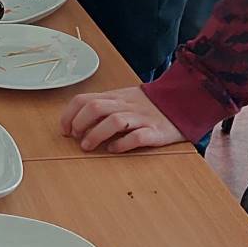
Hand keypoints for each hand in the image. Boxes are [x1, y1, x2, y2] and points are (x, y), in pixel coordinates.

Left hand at [60, 87, 185, 152]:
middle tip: (75, 138)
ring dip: (96, 134)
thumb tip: (75, 124)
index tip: (64, 130)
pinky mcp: (156, 132)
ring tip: (88, 146)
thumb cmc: (148, 105)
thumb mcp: (123, 99)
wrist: (183, 102)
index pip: (84, 99)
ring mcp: (141, 118)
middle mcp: (126, 105)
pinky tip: (113, 150)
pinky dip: (122, 144)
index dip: (69, 114)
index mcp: (115, 96)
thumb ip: (102, 108)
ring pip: (114, 121)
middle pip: (95, 108)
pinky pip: (137, 137)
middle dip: (79, 123)